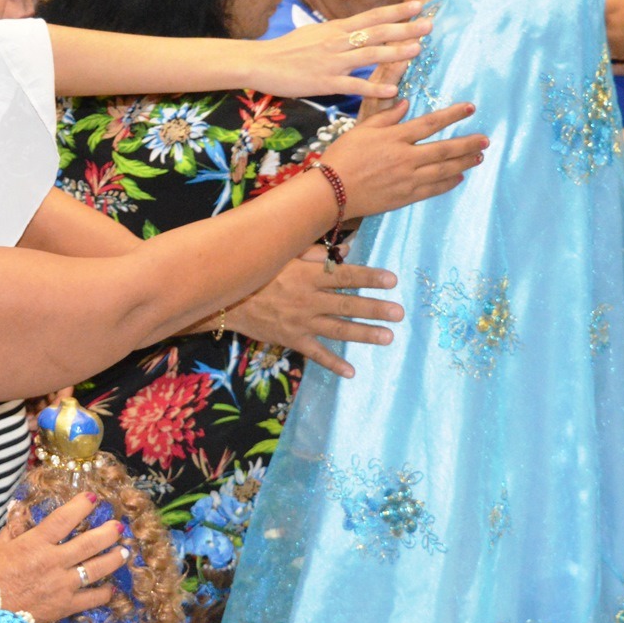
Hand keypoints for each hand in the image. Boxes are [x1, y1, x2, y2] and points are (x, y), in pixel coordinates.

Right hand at [0, 491, 127, 622]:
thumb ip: (13, 526)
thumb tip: (19, 505)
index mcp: (35, 544)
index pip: (64, 519)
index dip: (80, 506)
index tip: (92, 497)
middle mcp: (53, 562)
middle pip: (89, 543)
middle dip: (108, 532)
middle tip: (118, 526)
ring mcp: (62, 585)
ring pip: (96, 569)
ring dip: (114, 559)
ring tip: (124, 552)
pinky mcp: (66, 606)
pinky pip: (92, 599)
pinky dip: (104, 594)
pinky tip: (110, 588)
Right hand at [227, 251, 402, 377]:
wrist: (224, 301)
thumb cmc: (255, 273)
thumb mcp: (282, 256)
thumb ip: (314, 252)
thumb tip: (347, 250)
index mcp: (306, 275)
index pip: (343, 275)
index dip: (369, 277)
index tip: (392, 280)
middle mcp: (307, 299)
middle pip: (346, 304)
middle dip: (374, 308)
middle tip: (398, 313)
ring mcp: (300, 322)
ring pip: (338, 329)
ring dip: (364, 334)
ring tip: (387, 337)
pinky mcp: (292, 340)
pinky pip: (316, 354)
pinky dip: (333, 364)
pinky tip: (351, 372)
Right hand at [251, 1, 430, 102]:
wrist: (259, 62)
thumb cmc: (284, 50)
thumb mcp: (313, 33)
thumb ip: (335, 33)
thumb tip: (353, 29)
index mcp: (335, 29)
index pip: (371, 16)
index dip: (396, 11)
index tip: (418, 5)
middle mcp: (337, 42)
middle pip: (376, 33)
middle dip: (405, 29)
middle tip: (429, 24)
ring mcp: (332, 62)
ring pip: (369, 55)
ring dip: (395, 53)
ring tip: (418, 50)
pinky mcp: (324, 82)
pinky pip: (354, 86)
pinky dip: (373, 88)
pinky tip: (391, 91)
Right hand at [320, 100, 487, 217]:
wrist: (331, 191)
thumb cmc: (341, 158)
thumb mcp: (361, 130)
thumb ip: (385, 118)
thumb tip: (405, 105)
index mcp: (395, 138)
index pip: (431, 123)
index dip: (453, 115)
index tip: (471, 109)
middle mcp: (406, 157)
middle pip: (444, 149)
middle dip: (468, 143)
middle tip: (486, 140)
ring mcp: (407, 178)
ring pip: (443, 169)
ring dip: (463, 162)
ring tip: (479, 157)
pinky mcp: (405, 196)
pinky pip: (432, 189)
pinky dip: (448, 183)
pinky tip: (459, 178)